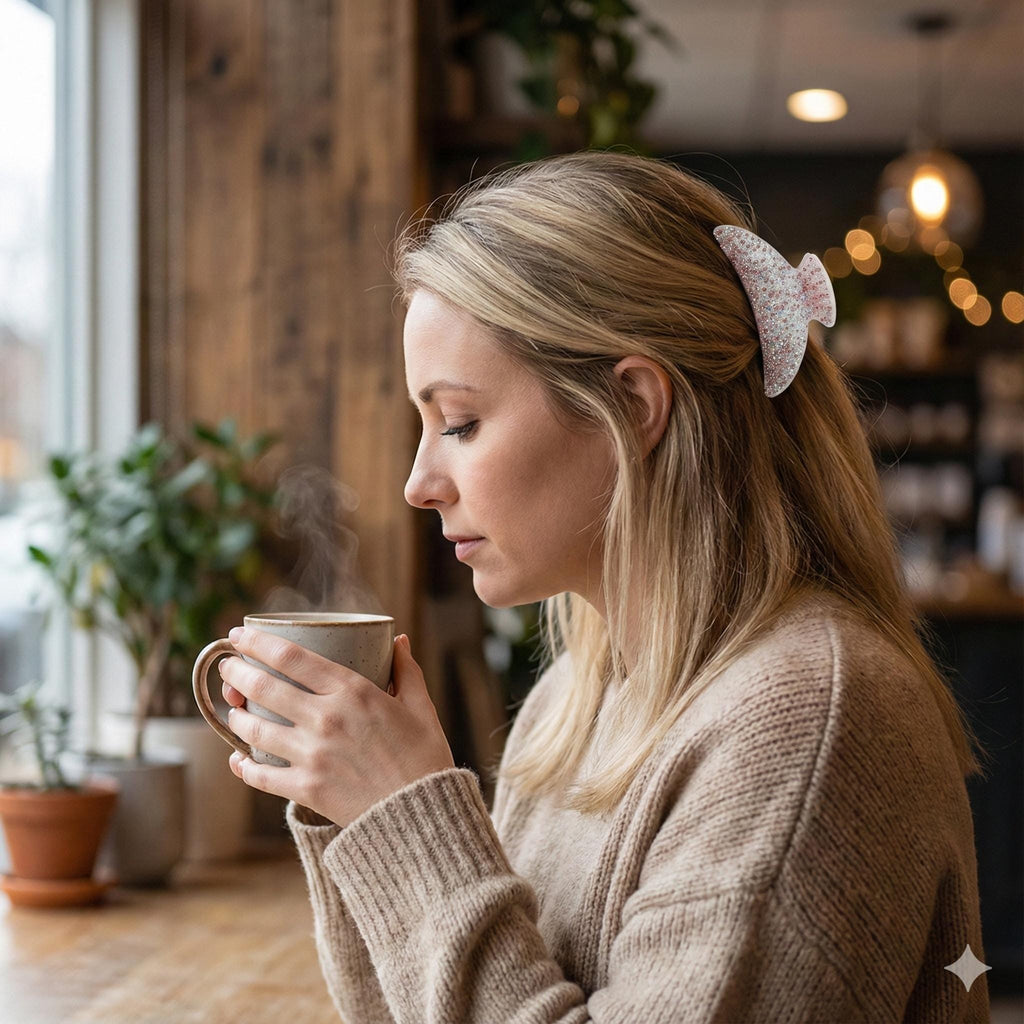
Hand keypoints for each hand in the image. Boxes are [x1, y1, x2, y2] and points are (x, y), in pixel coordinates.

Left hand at [219, 629, 454, 826]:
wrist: (423, 815)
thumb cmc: (425, 757)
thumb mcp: (420, 707)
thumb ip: (406, 670)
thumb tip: (400, 640)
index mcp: (353, 691)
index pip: (291, 656)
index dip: (257, 642)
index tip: (238, 635)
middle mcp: (326, 718)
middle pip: (263, 687)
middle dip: (236, 673)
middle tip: (226, 668)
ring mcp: (312, 755)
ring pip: (254, 729)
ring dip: (235, 716)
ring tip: (233, 709)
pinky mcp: (306, 789)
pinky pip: (260, 775)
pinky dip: (243, 765)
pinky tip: (238, 758)